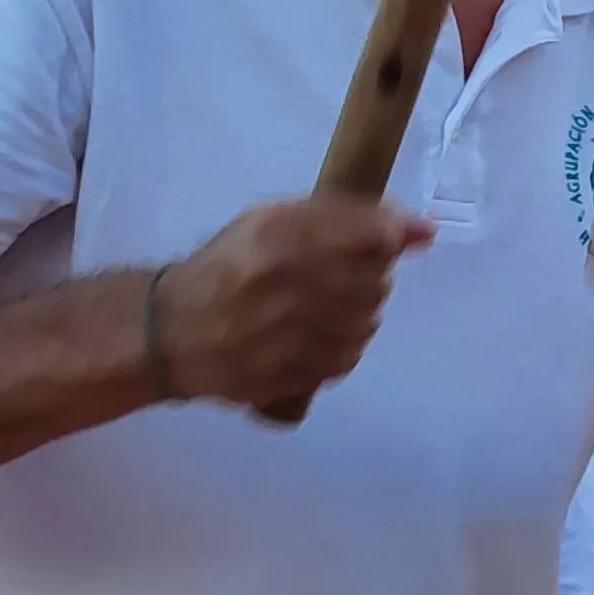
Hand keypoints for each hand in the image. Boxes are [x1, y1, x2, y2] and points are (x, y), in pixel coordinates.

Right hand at [155, 197, 438, 406]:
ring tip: (324, 304)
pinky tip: (316, 333)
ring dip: (358, 311)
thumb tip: (423, 231)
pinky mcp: (288, 376)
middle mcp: (283, 285)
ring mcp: (286, 336)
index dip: (393, 235)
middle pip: (374, 280)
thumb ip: (345, 217)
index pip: (371, 235)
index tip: (400, 236)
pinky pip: (347, 357)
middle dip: (371, 273)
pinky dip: (342, 343)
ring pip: (366, 321)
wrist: (170, 332)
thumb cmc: (226, 267)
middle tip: (342, 272)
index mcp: (276, 236)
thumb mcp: (271, 222)